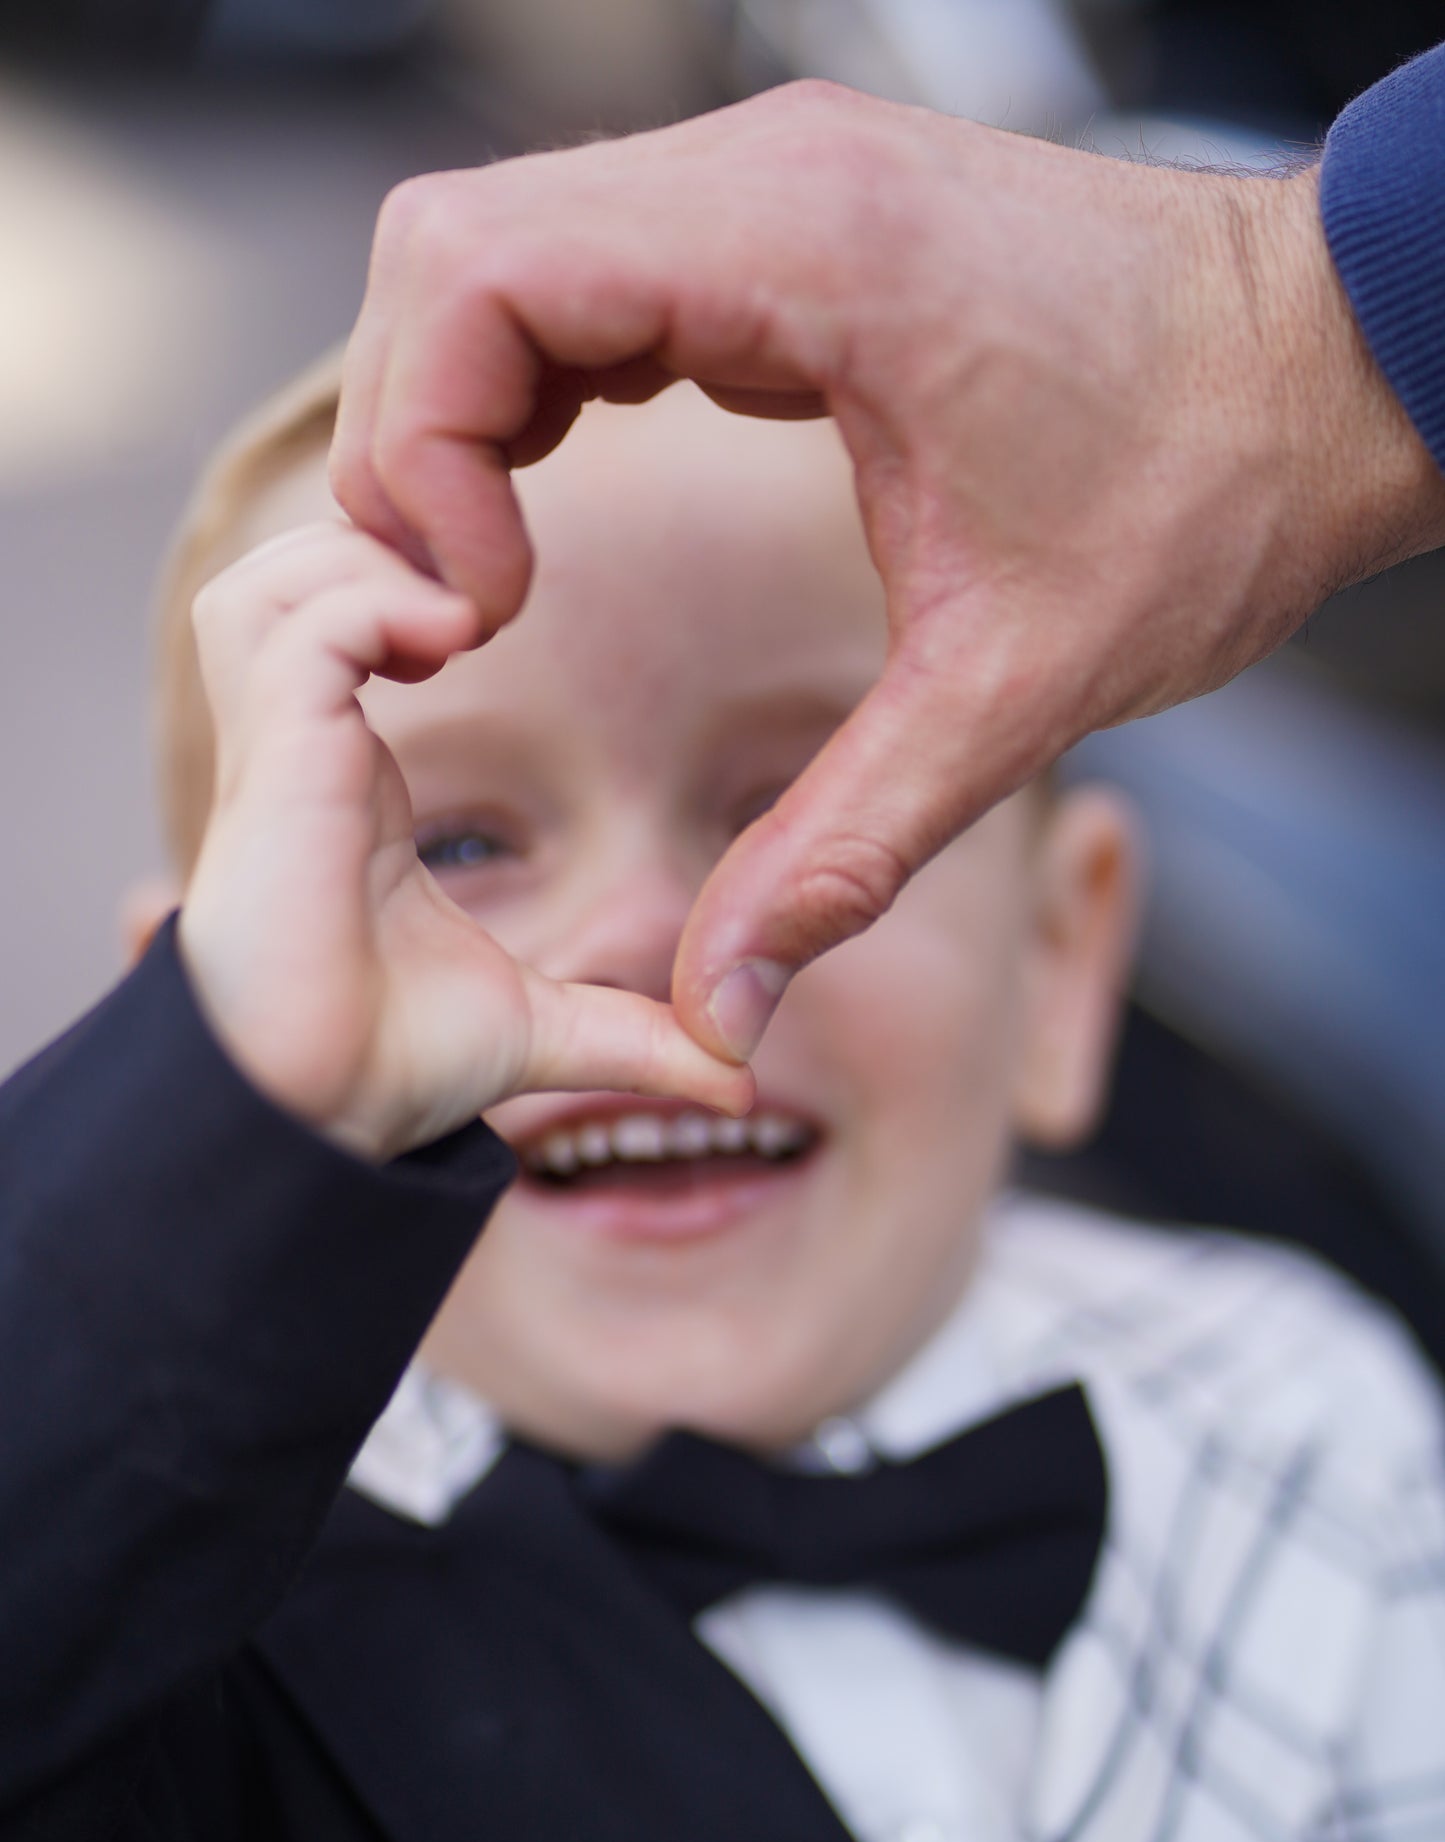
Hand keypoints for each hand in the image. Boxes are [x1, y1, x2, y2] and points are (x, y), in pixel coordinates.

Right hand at [178, 524, 751, 1159]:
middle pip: (287, 573)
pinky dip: (371, 606)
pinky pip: (295, 632)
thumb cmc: (387, 1077)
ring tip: (462, 617)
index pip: (334, 621)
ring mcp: (279, 758)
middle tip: (485, 598)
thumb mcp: (540, 1037)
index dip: (404, 584)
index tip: (493, 617)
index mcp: (348, 778)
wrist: (311, 1130)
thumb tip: (735, 1079)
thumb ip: (633, 1039)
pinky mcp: (276, 773)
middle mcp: (302, 753)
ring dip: (369, 564)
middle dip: (385, 544)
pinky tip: (451, 641)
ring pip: (267, 584)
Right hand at [331, 84, 1444, 1059]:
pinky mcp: (795, 219)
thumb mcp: (1015, 691)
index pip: (477, 275)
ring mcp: (778, 181)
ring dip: (468, 408)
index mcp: (809, 251)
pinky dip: (542, 374)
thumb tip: (720, 1010)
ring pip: (506, 245)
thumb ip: (843, 852)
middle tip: (470, 598)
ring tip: (508, 563)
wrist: (1334, 364)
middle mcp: (771, 176)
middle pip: (454, 249)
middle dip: (415, 436)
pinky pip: (595, 261)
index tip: (484, 603)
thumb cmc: (1209, 489)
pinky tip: (570, 484)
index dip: (423, 450)